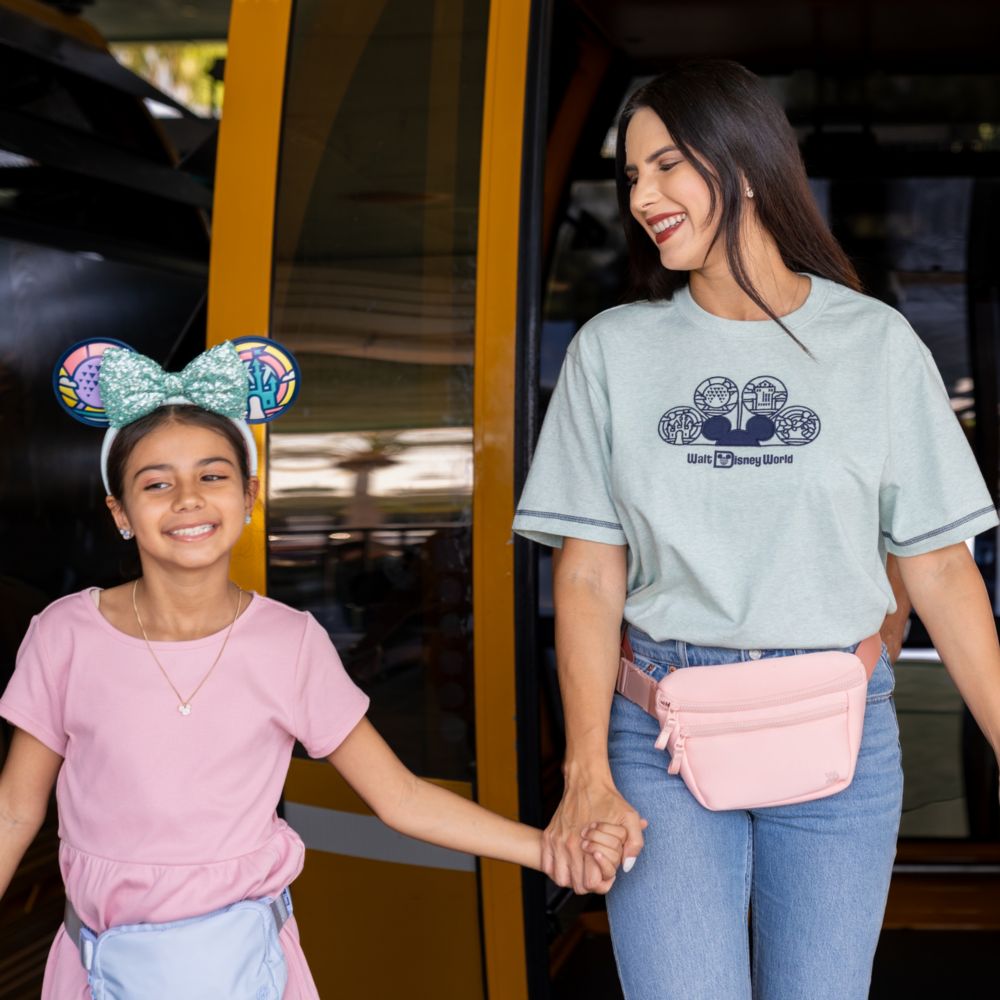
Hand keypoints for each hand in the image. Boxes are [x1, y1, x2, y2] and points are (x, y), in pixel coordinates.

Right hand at [542, 776, 646, 893]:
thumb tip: (626, 867)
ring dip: (571, 878)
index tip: (606, 873)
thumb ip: (634, 844)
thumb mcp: (630, 819)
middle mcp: (570, 846)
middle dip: (588, 883)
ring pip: (560, 879)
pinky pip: (547, 866)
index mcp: (589, 845)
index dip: (602, 882)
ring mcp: (556, 841)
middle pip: (577, 886)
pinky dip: (556, 869)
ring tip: (581, 869)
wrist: (587, 781)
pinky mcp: (549, 836)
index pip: (592, 884)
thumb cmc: (610, 801)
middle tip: (595, 871)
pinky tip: (568, 862)